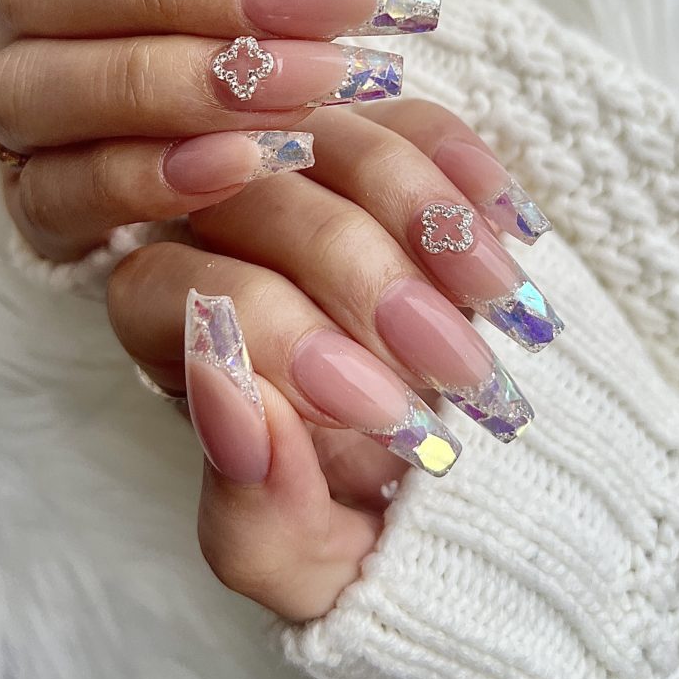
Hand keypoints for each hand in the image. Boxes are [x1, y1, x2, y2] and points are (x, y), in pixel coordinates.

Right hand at [0, 0, 420, 260]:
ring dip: (180, 87)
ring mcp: (21, 101)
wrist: (298, 105)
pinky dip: (149, 183)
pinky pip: (55, 196)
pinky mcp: (41, 195)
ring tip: (309, 85)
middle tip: (333, 4)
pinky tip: (249, 161)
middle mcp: (22, 1)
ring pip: (38, 87)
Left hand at [107, 100, 561, 619]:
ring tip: (497, 301)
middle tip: (455, 363)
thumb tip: (238, 406)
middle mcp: (218, 230)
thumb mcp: (306, 556)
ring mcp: (304, 176)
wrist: (454, 473)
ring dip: (423, 218)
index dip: (268, 335)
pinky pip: (416, 121)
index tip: (377, 406)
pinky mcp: (386, 146)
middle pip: (256, 200)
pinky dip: (466, 171)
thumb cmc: (358, 514)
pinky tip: (509, 233)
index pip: (171, 288)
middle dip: (363, 279)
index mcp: (169, 326)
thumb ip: (253, 512)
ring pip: (337, 141)